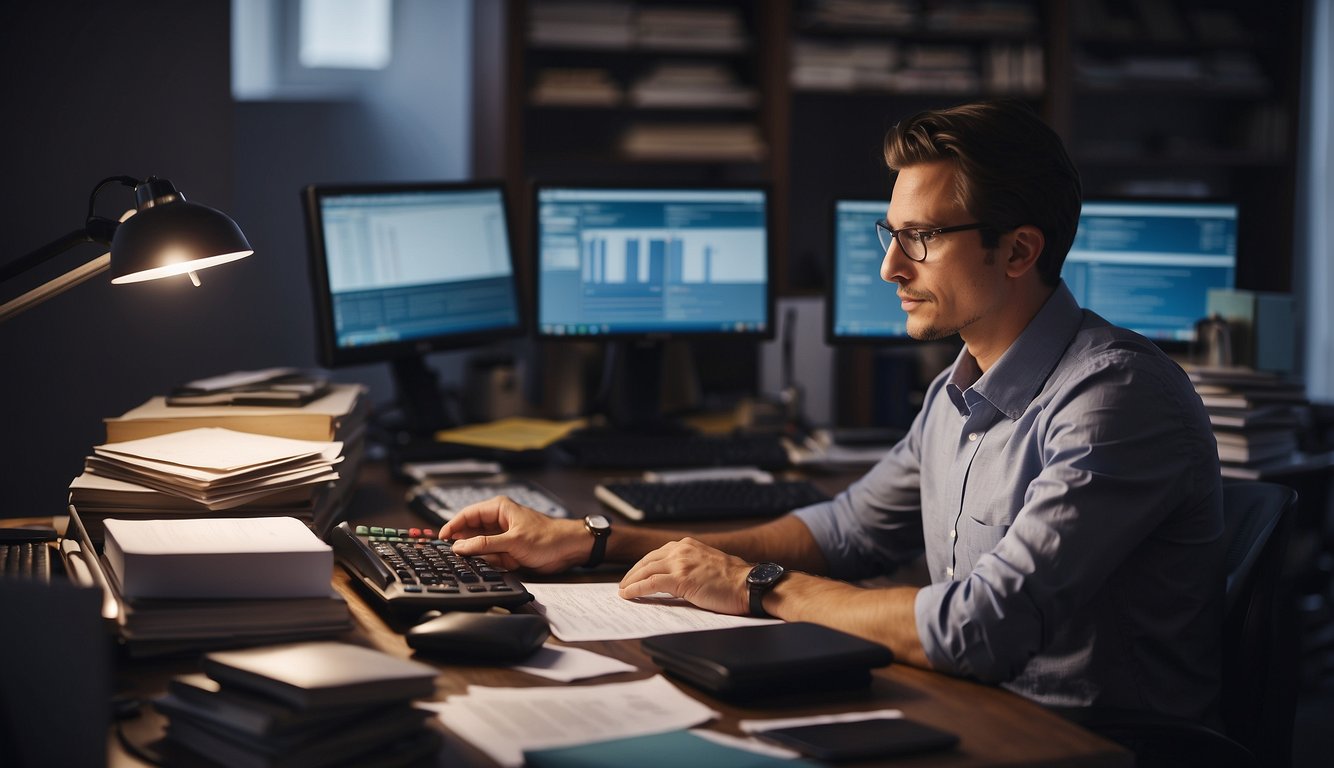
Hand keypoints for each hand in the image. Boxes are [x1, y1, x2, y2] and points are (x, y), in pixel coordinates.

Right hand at [439, 496, 585, 572]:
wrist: (568, 549)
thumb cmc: (547, 538)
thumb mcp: (513, 542)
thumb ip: (485, 544)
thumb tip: (460, 547)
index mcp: (499, 509)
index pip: (467, 514)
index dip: (453, 525)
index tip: (442, 538)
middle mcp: (498, 521)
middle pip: (471, 531)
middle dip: (464, 543)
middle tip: (453, 555)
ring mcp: (502, 536)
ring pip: (480, 546)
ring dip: (478, 554)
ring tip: (476, 560)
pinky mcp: (507, 550)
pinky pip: (490, 556)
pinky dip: (489, 561)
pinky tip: (491, 564)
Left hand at [618, 537, 751, 615]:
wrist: (748, 584)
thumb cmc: (734, 580)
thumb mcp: (708, 564)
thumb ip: (690, 566)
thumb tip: (675, 580)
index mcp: (688, 545)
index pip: (657, 554)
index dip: (643, 565)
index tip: (635, 574)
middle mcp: (682, 550)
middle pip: (647, 560)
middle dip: (633, 573)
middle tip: (624, 584)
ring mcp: (680, 563)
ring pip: (646, 570)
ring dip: (631, 581)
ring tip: (623, 591)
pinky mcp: (681, 578)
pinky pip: (650, 583)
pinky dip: (636, 589)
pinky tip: (628, 595)